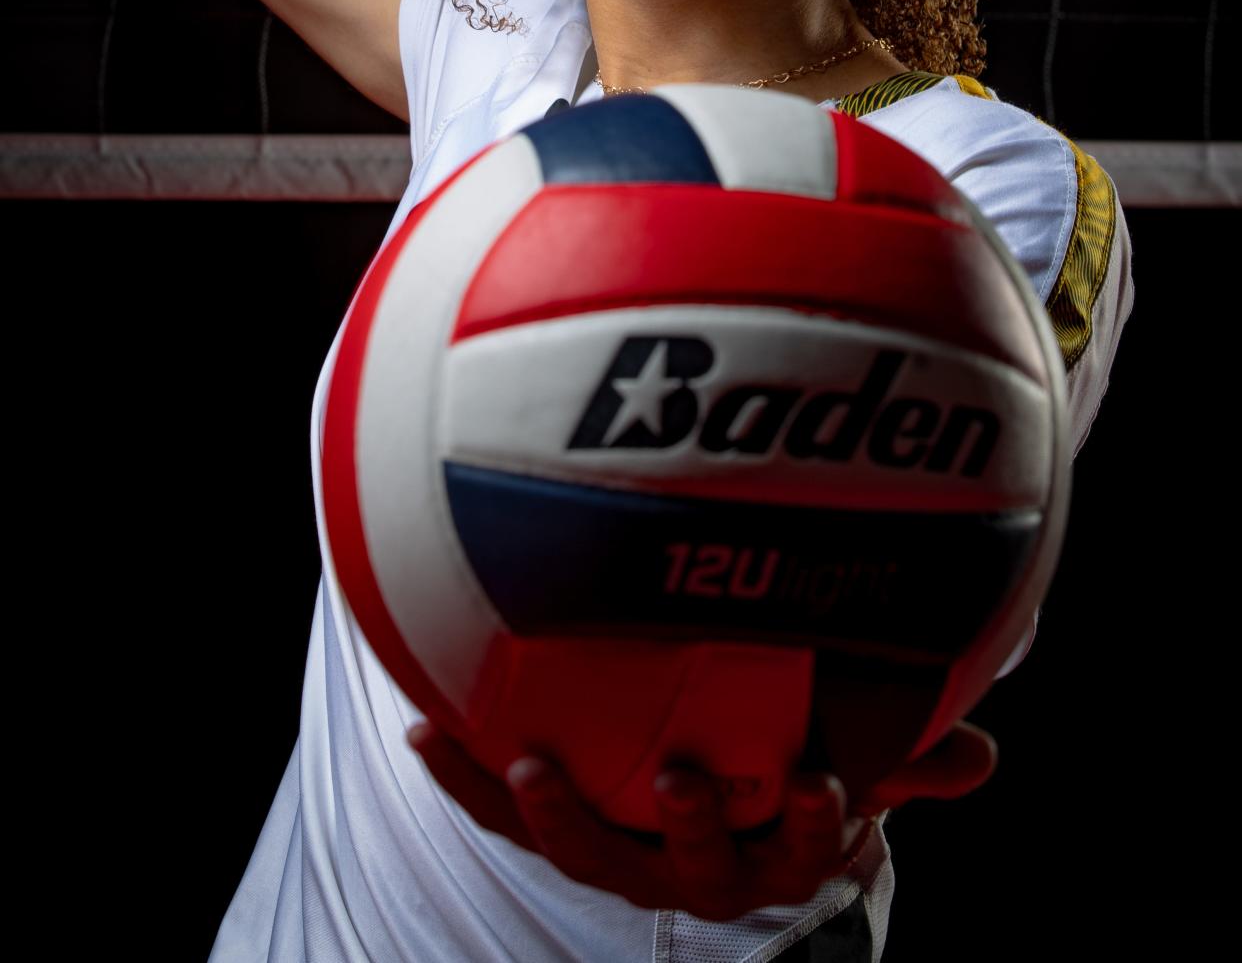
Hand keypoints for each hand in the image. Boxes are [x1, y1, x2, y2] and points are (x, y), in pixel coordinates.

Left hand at [407, 718, 997, 920]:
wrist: (713, 797)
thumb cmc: (793, 760)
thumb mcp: (854, 758)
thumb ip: (908, 757)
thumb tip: (979, 761)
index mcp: (772, 849)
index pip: (803, 848)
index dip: (814, 826)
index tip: (823, 783)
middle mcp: (692, 866)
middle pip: (689, 866)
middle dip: (690, 828)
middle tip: (681, 781)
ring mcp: (619, 851)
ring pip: (585, 850)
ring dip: (557, 814)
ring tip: (530, 766)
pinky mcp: (558, 820)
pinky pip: (503, 808)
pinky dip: (462, 774)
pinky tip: (424, 726)